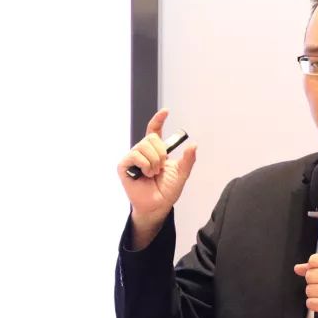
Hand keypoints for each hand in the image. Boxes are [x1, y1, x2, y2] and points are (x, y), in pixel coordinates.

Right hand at [118, 108, 197, 228]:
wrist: (157, 205)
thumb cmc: (167, 190)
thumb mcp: (181, 173)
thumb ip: (187, 159)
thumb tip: (193, 145)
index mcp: (156, 151)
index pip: (154, 130)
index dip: (158, 119)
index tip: (166, 111)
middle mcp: (143, 151)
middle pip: (151, 137)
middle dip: (161, 152)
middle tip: (161, 167)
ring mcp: (133, 158)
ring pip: (143, 145)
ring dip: (154, 161)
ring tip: (153, 173)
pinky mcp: (124, 166)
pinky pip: (135, 155)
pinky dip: (145, 165)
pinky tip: (145, 174)